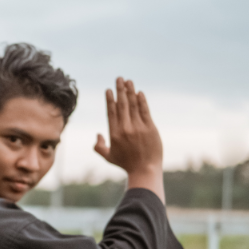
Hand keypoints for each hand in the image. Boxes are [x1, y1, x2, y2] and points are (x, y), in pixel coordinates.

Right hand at [94, 78, 164, 202]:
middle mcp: (125, 128)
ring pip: (133, 105)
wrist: (145, 170)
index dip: (110, 99)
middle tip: (119, 78)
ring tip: (129, 81)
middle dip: (120, 90)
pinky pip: (145, 111)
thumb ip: (99, 147)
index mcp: (115, 134)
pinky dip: (142, 101)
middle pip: (122, 105)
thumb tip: (98, 134)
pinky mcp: (150, 128)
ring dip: (130, 91)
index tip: (109, 90)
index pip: (111, 112)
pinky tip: (139, 93)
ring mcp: (138, 127)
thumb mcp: (109, 157)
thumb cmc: (126, 164)